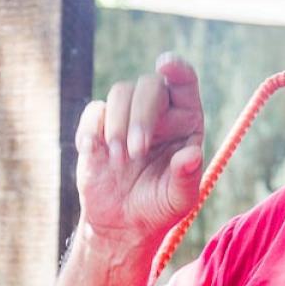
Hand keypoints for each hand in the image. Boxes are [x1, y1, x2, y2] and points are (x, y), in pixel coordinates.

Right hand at [74, 53, 205, 243]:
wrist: (121, 221)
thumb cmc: (158, 207)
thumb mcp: (179, 200)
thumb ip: (186, 177)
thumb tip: (192, 155)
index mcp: (186, 121)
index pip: (185, 83)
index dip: (178, 68)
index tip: (166, 64)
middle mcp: (159, 111)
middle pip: (149, 85)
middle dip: (142, 115)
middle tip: (137, 151)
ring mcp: (127, 115)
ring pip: (120, 92)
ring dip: (118, 126)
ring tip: (119, 160)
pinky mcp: (99, 125)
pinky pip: (94, 111)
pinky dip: (92, 129)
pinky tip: (94, 153)